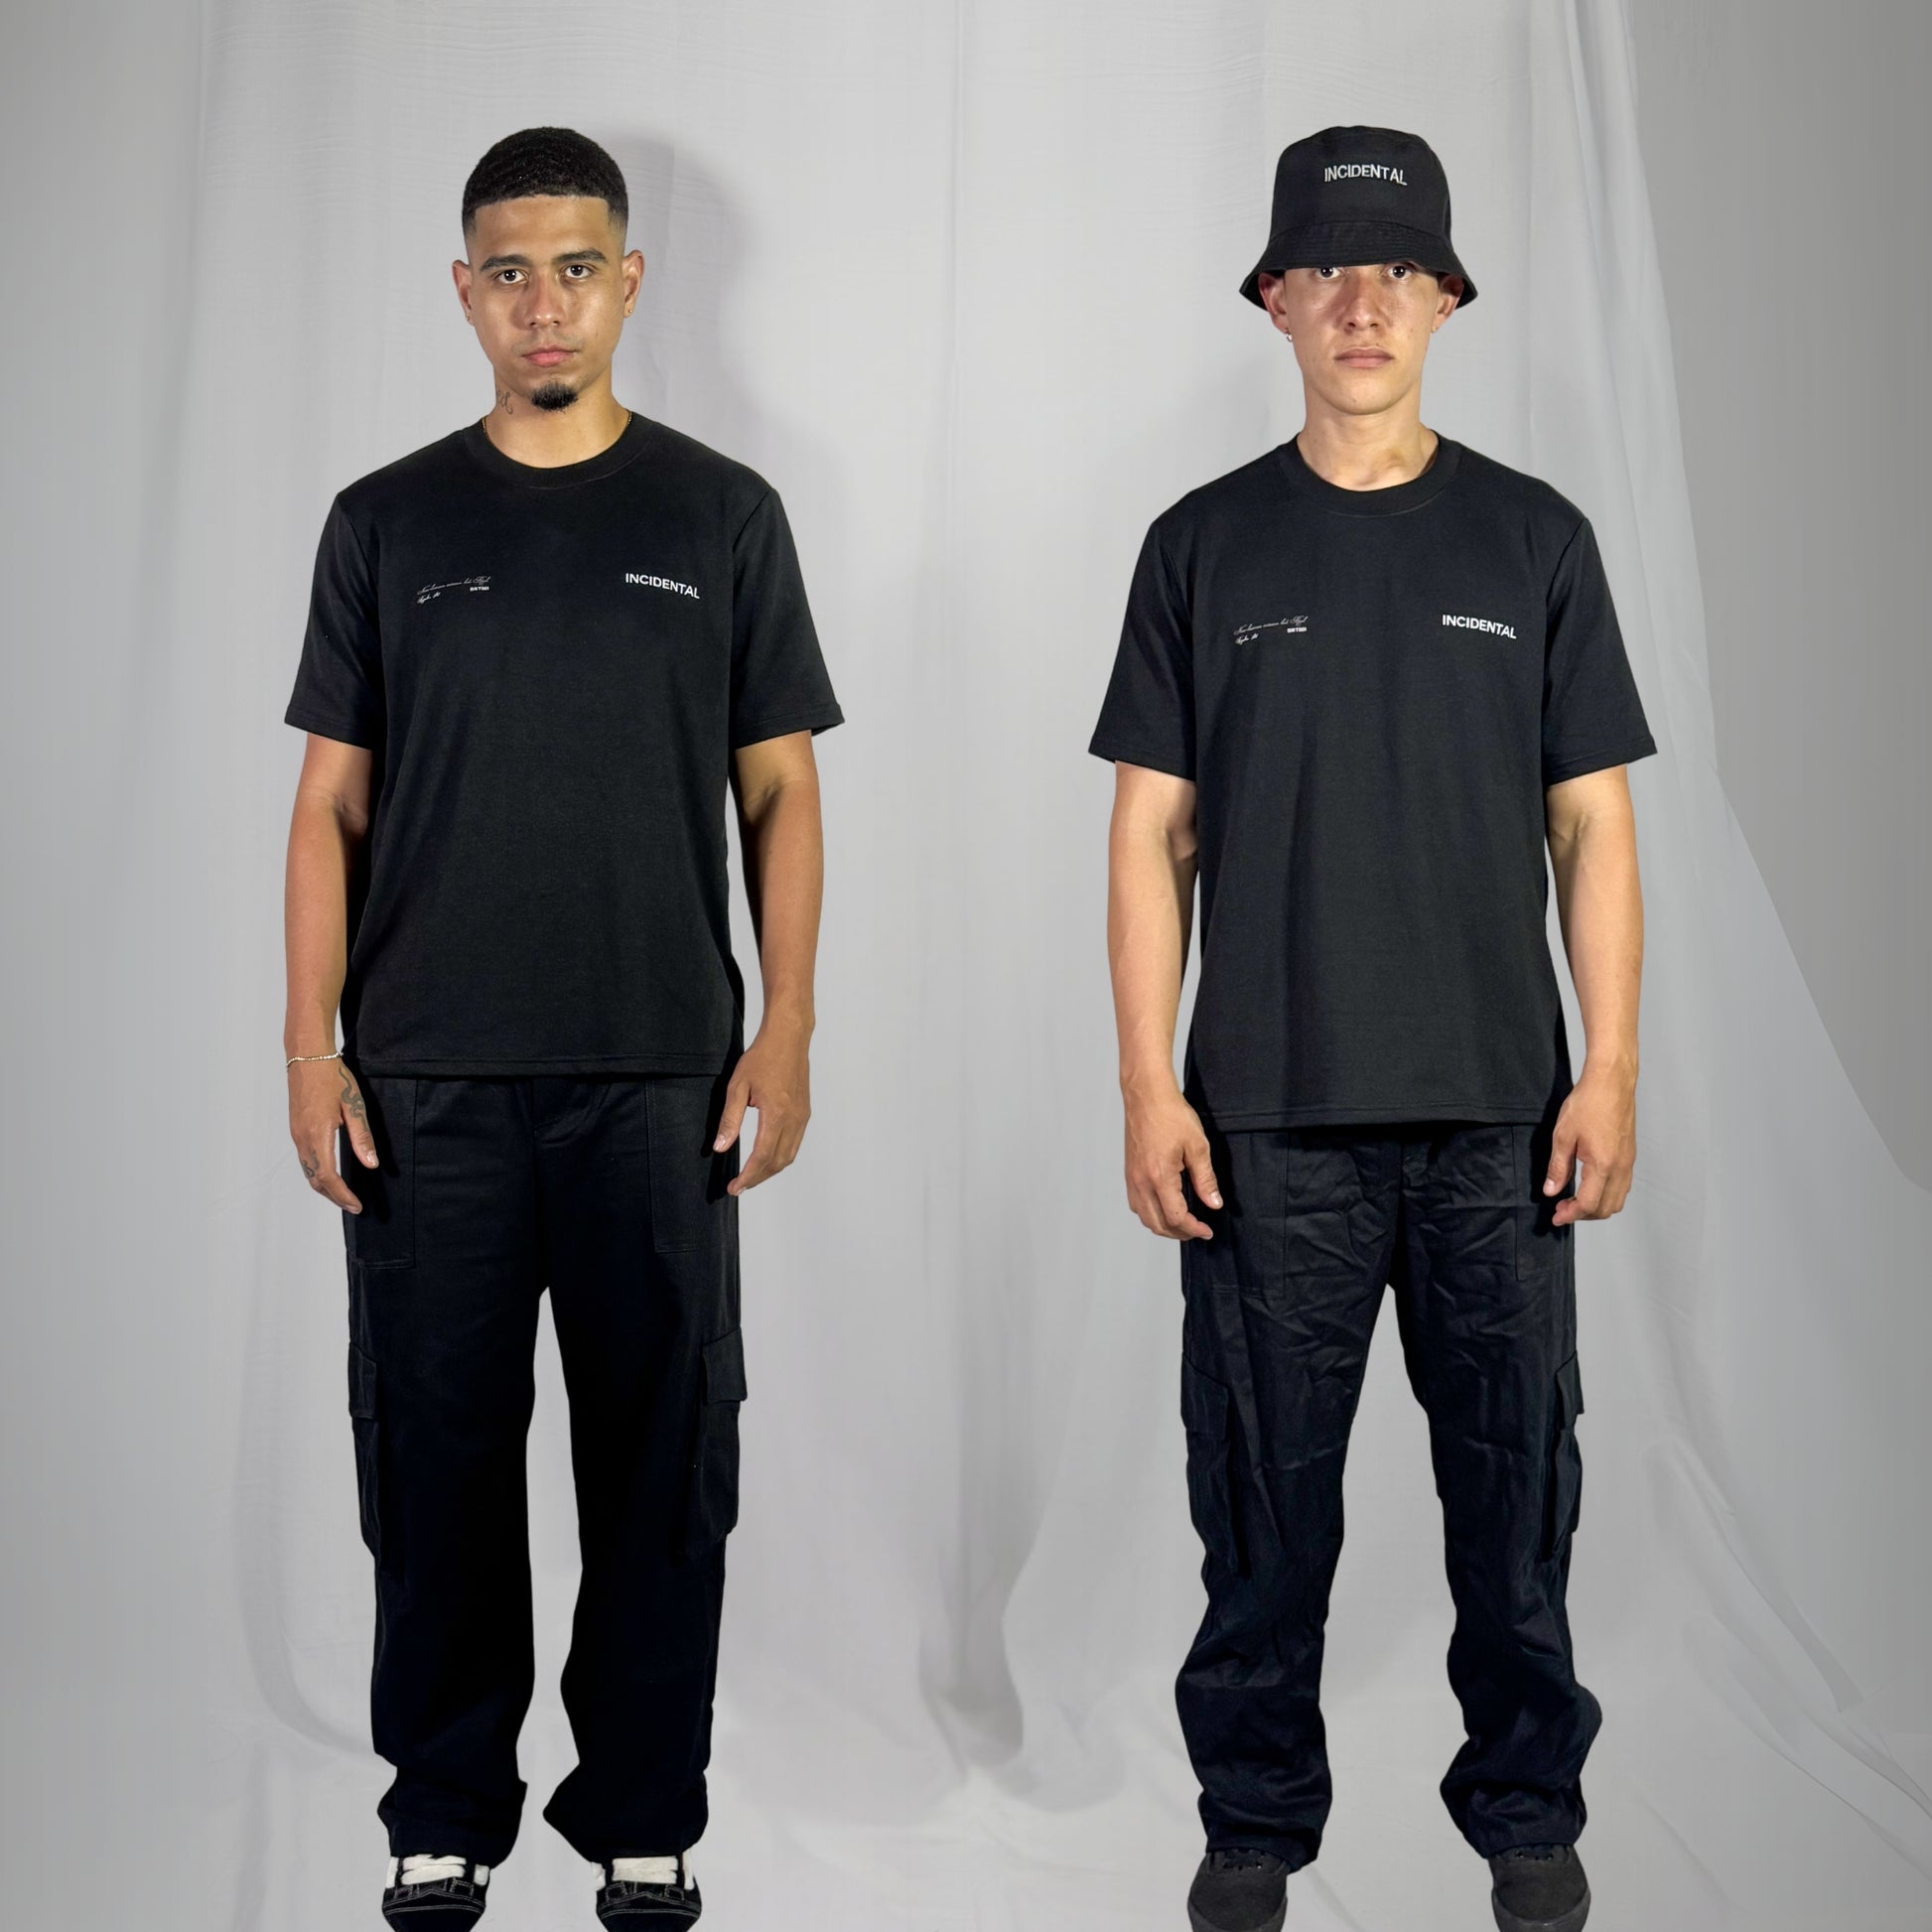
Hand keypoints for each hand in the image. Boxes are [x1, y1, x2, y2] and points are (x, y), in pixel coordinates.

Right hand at [290, 1056, 378, 1211]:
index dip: (342, 1196)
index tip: (357, 1206)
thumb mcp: (354, 1106)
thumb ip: (361, 1137)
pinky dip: (317, 1174)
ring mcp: (296, 1135)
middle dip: (334, 1196)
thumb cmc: (333, 1077)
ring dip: (325, 1187)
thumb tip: (371, 1163)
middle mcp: (302, 1139)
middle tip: (353, 1205)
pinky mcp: (296, 1129)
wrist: (307, 1057)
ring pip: (308, 1172)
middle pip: (315, 1180)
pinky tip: (330, 1174)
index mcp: (318, 1135)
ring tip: (344, 1195)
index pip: (328, 1178)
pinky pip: (305, 1161)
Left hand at [714, 1025, 810, 1195]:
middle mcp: (793, 1119)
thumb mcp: (737, 1086)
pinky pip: (794, 1143)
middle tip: (739, 1186)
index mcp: (776, 1114)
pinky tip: (766, 1156)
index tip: (734, 1187)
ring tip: (751, 1175)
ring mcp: (802, 1117)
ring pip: (789, 1155)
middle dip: (758, 1178)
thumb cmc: (762, 1057)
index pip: (762, 1156)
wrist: (788, 1038)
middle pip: (778, 1162)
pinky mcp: (804, 1113)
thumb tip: (721, 1147)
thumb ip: (730, 1119)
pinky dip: (780, 1157)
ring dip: (770, 1170)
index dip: (748, 1176)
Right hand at [1124, 1084, 1221, 1239]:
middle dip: (1179, 1233)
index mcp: (1160, 1177)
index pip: (1176, 1217)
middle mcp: (1141, 1182)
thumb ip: (1205, 1179)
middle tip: (1197, 1231)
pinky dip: (1151, 1213)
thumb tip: (1214, 1203)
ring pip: (1144, 1216)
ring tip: (1182, 1222)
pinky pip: (1136, 1203)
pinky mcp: (1129, 1172)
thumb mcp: (1198, 1146)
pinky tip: (1164, 1206)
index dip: (1194, 1229)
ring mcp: (1132, 1178)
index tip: (1207, 1231)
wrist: (1146, 1096)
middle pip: (1157, 1224)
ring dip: (1163, 1225)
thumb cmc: (1171, 1115)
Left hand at [1545, 1062, 1636, 1225]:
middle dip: (1583, 1214)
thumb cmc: (1588, 1103)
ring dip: (1597, 1206)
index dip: (1570, 1214)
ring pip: (1617, 1200)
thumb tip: (1551, 1191)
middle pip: (1606, 1208)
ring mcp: (1628, 1162)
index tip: (1556, 1216)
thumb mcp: (1563, 1136)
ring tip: (1574, 1199)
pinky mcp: (1630, 1155)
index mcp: (1603, 1165)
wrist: (1611, 1082)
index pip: (1589, 1204)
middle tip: (1562, 1208)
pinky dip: (1607, 1194)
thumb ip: (1558, 1167)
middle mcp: (1621, 1167)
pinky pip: (1622, 1186)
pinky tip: (1590, 1185)